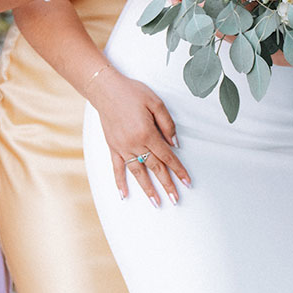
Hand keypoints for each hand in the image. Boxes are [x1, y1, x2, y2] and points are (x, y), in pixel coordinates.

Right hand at [87, 69, 188, 207]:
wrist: (106, 89)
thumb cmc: (132, 92)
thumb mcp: (155, 102)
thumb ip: (167, 124)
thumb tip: (175, 144)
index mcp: (147, 133)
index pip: (167, 156)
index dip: (178, 169)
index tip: (187, 182)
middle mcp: (135, 144)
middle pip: (155, 168)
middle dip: (167, 184)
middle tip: (176, 199)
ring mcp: (122, 147)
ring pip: (138, 172)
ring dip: (147, 189)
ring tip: (156, 203)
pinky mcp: (113, 147)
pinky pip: (117, 168)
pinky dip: (119, 183)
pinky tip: (124, 195)